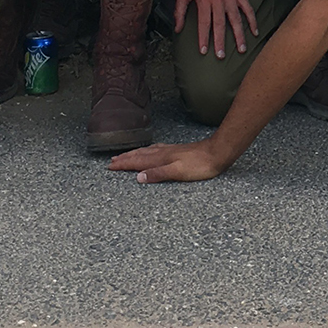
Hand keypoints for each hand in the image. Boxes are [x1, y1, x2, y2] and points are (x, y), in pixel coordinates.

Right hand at [107, 138, 232, 182]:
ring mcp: (169, 150)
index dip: (123, 164)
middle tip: (112, 161)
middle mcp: (163, 153)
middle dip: (125, 158)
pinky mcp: (176, 150)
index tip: (110, 166)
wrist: (217, 152)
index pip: (137, 162)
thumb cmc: (200, 165)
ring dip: (134, 153)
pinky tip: (150, 151)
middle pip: (139, 155)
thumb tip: (138, 177)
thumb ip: (158, 174)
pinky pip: (155, 150)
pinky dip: (147, 150)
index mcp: (161, 159)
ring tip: (125, 155)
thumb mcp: (178, 172)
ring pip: (147, 151)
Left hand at [173, 0, 257, 59]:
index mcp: (204, 0)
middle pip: (220, 24)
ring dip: (239, 35)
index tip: (204, 51)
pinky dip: (252, 21)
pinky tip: (255, 32)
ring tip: (241, 49)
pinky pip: (248, 9)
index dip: (203, 38)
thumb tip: (177, 28)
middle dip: (220, 41)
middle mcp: (218, 0)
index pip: (204, 23)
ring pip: (236, 19)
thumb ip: (180, 10)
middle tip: (221, 56)